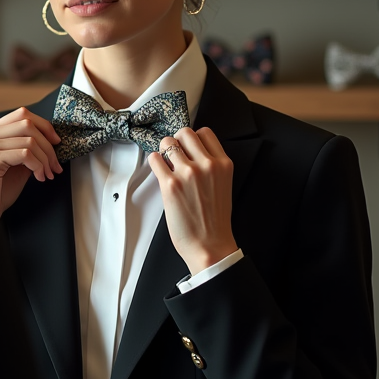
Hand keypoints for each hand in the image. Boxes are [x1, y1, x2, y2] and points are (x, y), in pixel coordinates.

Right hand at [0, 107, 62, 220]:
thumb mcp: (15, 166)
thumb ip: (27, 150)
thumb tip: (51, 142)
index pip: (21, 114)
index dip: (44, 125)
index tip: (56, 143)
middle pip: (27, 122)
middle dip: (48, 144)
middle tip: (55, 165)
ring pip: (30, 139)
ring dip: (46, 159)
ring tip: (47, 174)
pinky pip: (26, 153)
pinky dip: (38, 166)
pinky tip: (39, 178)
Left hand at [147, 127, 237, 273]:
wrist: (210, 246)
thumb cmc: (215, 221)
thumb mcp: (223, 185)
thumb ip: (212, 166)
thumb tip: (192, 152)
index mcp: (223, 164)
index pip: (205, 132)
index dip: (194, 139)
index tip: (188, 147)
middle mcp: (207, 165)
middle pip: (185, 132)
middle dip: (178, 142)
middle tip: (175, 155)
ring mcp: (188, 173)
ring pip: (167, 142)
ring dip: (164, 151)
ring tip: (166, 164)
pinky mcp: (170, 184)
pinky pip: (155, 159)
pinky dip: (154, 162)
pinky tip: (159, 171)